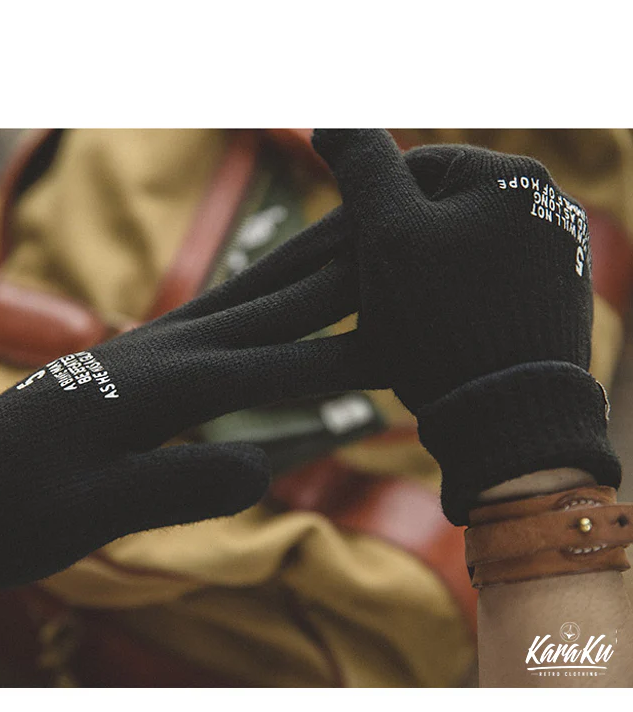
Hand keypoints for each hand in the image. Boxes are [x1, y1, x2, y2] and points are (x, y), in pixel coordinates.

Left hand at [0, 213, 365, 634]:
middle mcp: (158, 350)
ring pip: (242, 293)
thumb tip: (263, 468)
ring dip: (302, 260)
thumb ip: (173, 485)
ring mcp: (146, 346)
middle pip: (267, 301)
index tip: (411, 335)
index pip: (273, 363)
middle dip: (341, 273)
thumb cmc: (15, 513)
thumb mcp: (89, 513)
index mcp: (158, 387)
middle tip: (403, 235)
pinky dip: (261, 290)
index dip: (346, 352)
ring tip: (354, 229)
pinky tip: (276, 279)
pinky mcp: (136, 356)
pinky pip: (216, 312)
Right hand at [313, 129, 618, 522]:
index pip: (412, 172)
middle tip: (353, 294)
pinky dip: (446, 308)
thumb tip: (330, 121)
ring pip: (455, 256)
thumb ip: (362, 165)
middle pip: (436, 217)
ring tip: (384, 322)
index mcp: (512, 177)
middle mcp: (545, 208)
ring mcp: (555, 258)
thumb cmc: (441, 320)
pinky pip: (480, 291)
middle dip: (387, 253)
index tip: (330, 254)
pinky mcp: (551, 305)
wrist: (509, 417)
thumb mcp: (388, 232)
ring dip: (413, 283)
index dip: (359, 212)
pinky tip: (424, 338)